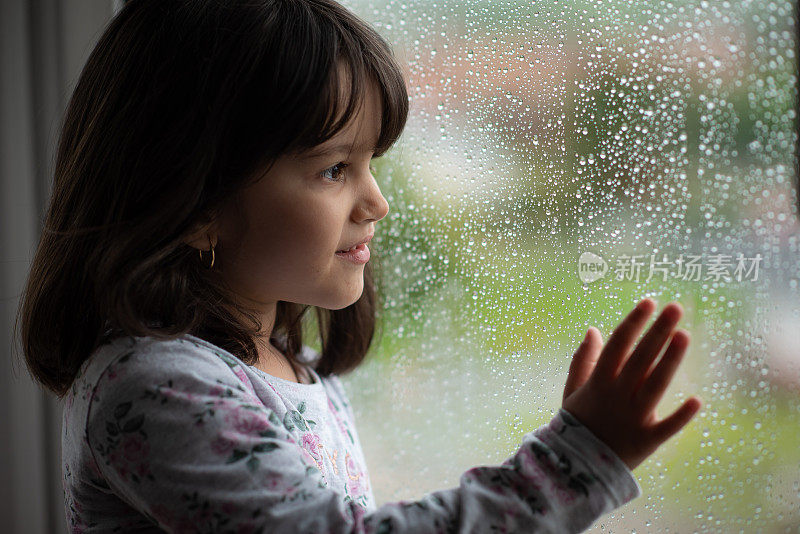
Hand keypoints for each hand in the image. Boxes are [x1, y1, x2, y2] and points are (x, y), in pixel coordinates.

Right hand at [561, 298, 701, 470]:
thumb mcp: (573, 390)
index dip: (633, 322)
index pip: (618, 345)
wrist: (576, 467)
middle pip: (640, 358)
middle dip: (657, 331)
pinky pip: (666, 426)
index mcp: (598, 382)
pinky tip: (698, 400)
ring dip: (670, 360)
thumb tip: (594, 329)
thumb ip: (583, 359)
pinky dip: (682, 416)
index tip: (648, 302)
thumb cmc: (577, 424)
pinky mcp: (646, 440)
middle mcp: (616, 396)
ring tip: (684, 335)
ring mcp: (632, 418)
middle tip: (675, 308)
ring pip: (655, 384)